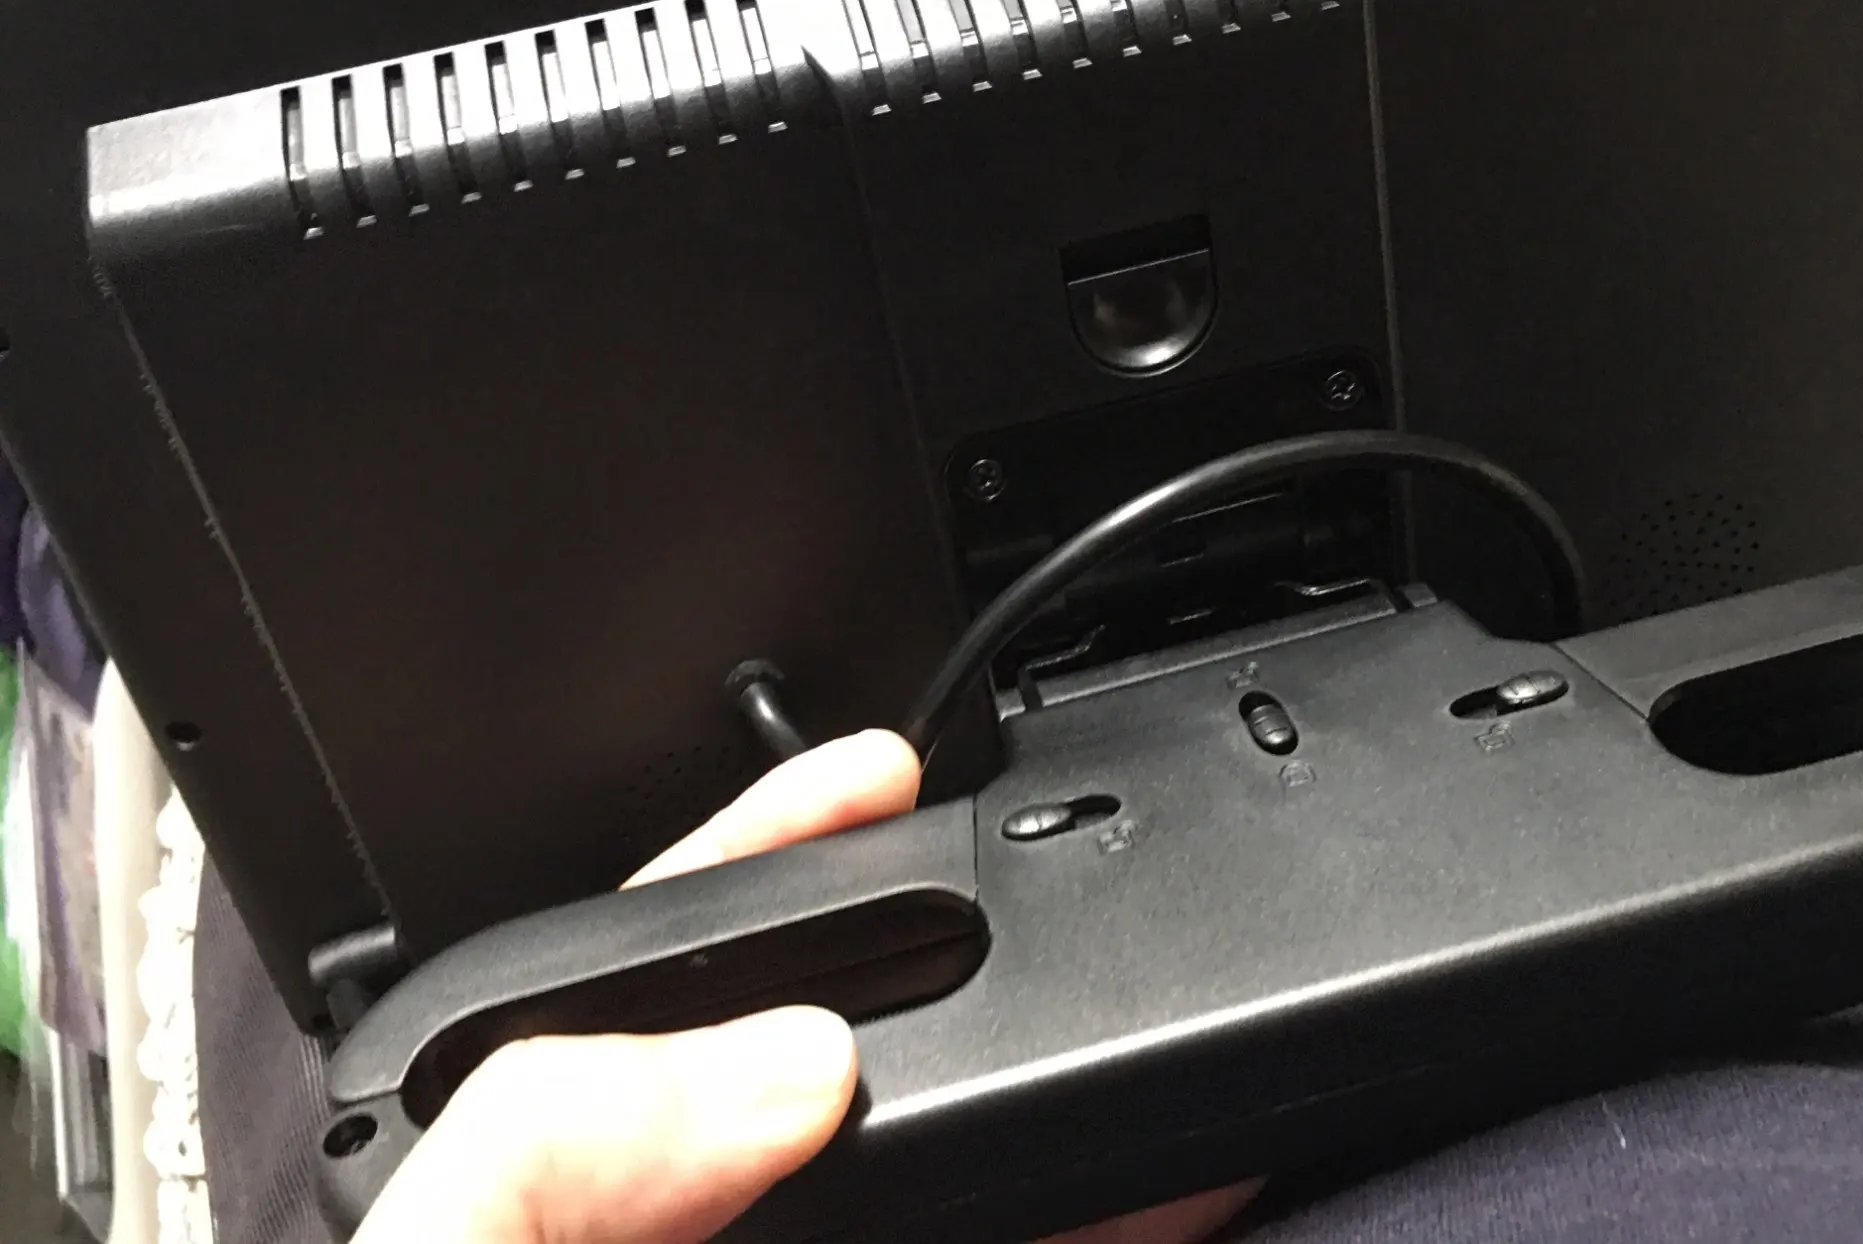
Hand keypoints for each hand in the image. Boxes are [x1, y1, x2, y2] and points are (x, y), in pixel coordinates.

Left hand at [351, 730, 1260, 1243]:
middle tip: (1091, 927)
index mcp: (544, 1195)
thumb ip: (544, 1158)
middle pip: (846, 1081)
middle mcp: (683, 1242)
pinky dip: (1104, 1236)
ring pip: (960, 1201)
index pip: (665, 983)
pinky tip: (1183, 1207)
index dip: (777, 865)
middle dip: (968, 997)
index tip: (890, 795)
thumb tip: (775, 1055)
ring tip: (1186, 1071)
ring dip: (1072, 1136)